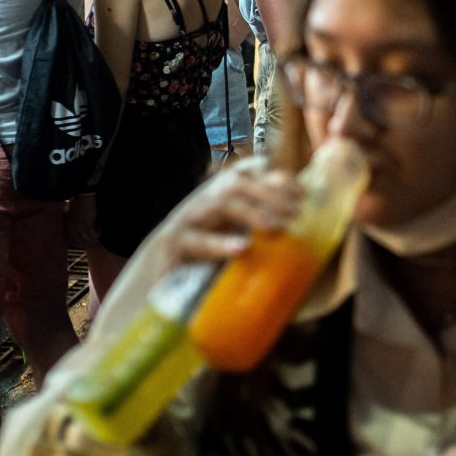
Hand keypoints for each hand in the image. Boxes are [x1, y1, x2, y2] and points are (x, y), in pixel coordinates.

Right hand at [159, 159, 301, 270]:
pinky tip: (241, 249)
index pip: (247, 174)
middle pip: (237, 183)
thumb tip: (296, 222)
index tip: (303, 195)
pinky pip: (197, 239)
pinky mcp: (172, 243)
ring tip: (275, 227)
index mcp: (218, 198)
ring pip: (221, 204)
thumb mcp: (232, 238)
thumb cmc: (200, 262)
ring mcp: (186, 220)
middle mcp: (203, 203)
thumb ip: (257, 225)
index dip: (276, 179)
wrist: (152, 281)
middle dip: (270, 194)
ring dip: (252, 212)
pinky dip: (219, 243)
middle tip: (296, 214)